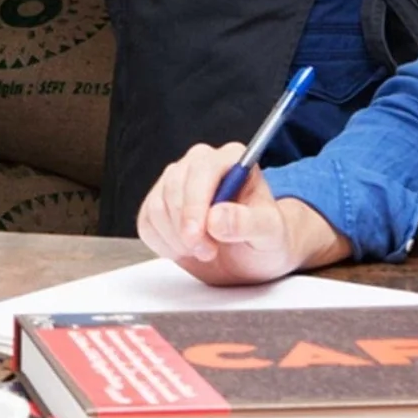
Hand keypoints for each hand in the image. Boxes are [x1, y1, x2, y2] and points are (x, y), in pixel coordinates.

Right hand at [136, 143, 341, 286]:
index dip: (195, 205)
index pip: (202, 170)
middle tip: (209, 252)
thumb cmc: (267, 239)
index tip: (197, 236)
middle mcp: (200, 163)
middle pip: (174, 188)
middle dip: (187, 229)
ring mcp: (176, 181)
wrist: (252, 259)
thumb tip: (217, 218)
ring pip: (157, 206)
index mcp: (231, 159)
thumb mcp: (271, 234)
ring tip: (204, 250)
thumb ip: (249, 223)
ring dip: (176, 238)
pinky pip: (146, 222)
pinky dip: (163, 243)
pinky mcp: (159, 202)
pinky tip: (186, 249)